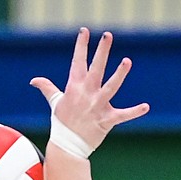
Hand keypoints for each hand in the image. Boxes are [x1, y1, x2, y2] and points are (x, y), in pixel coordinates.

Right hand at [31, 29, 148, 156]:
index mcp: (74, 87)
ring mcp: (98, 106)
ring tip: (127, 61)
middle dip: (101, 51)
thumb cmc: (63, 122)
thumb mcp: (55, 102)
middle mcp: (87, 94)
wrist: (68, 145)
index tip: (85, 32)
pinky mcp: (107, 120)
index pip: (78, 62)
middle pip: (96, 69)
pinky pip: (123, 115)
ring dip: (119, 74)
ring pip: (111, 87)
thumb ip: (47, 88)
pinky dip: (135, 112)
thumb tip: (34, 80)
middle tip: (107, 36)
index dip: (81, 46)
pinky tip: (146, 107)